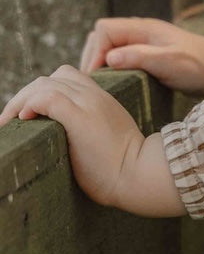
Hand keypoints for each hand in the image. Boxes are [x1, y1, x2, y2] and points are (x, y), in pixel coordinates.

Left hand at [0, 65, 144, 209]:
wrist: (140, 175)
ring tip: (10, 122)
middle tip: (8, 120)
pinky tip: (23, 119)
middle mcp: (95, 96)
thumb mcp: (106, 137)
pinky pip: (48, 98)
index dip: (40, 92)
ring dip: (20, 100)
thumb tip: (66, 140)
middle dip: (23, 96)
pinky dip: (30, 104)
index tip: (27, 115)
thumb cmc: (123, 167)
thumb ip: (89, 129)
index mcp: (101, 100)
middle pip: (50, 79)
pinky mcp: (80, 118)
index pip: (65, 78)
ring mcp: (88, 105)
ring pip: (45, 85)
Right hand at [79, 16, 203, 96]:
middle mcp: (141, 33)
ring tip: (100, 85)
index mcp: (144, 28)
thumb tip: (109, 58)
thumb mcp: (171, 62)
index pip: (104, 30)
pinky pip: (121, 58)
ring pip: (110, 48)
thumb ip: (141, 57)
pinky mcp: (148, 56)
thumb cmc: (200, 66)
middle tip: (92, 83)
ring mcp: (144, 44)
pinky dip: (112, 68)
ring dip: (101, 63)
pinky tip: (114, 84)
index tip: (95, 76)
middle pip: (102, 37)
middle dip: (93, 57)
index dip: (95, 51)